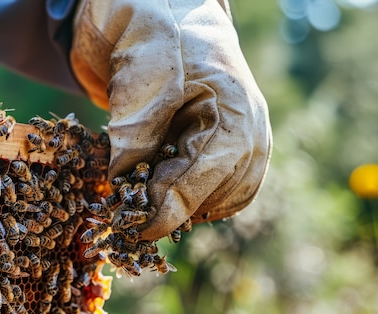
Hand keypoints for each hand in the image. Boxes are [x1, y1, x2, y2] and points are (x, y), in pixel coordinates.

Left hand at [70, 0, 271, 240]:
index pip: (202, 179)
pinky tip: (170, 188)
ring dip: (186, 207)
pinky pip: (226, 194)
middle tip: (135, 214)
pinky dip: (197, 200)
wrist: (177, 21)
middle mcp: (254, 135)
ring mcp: (253, 144)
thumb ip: (134, 135)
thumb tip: (123, 188)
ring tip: (152, 195)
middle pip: (215, 197)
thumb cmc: (160, 40)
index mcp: (235, 114)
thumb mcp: (141, 79)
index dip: (164, 209)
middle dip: (172, 209)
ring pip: (223, 202)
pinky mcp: (241, 152)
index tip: (132, 229)